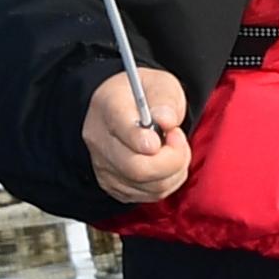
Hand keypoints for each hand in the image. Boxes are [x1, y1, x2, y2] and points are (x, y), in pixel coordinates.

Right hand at [81, 66, 190, 203]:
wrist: (126, 108)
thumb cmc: (145, 95)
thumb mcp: (160, 84)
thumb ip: (164, 99)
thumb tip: (166, 120)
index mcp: (108, 108)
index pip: (122, 129)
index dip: (148, 139)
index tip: (170, 131)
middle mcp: (100, 141)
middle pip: (136, 168)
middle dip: (172, 158)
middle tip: (178, 138)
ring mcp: (104, 167)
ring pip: (149, 186)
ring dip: (175, 170)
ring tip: (175, 148)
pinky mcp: (115, 186)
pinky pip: (151, 194)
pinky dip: (169, 181)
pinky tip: (168, 162)